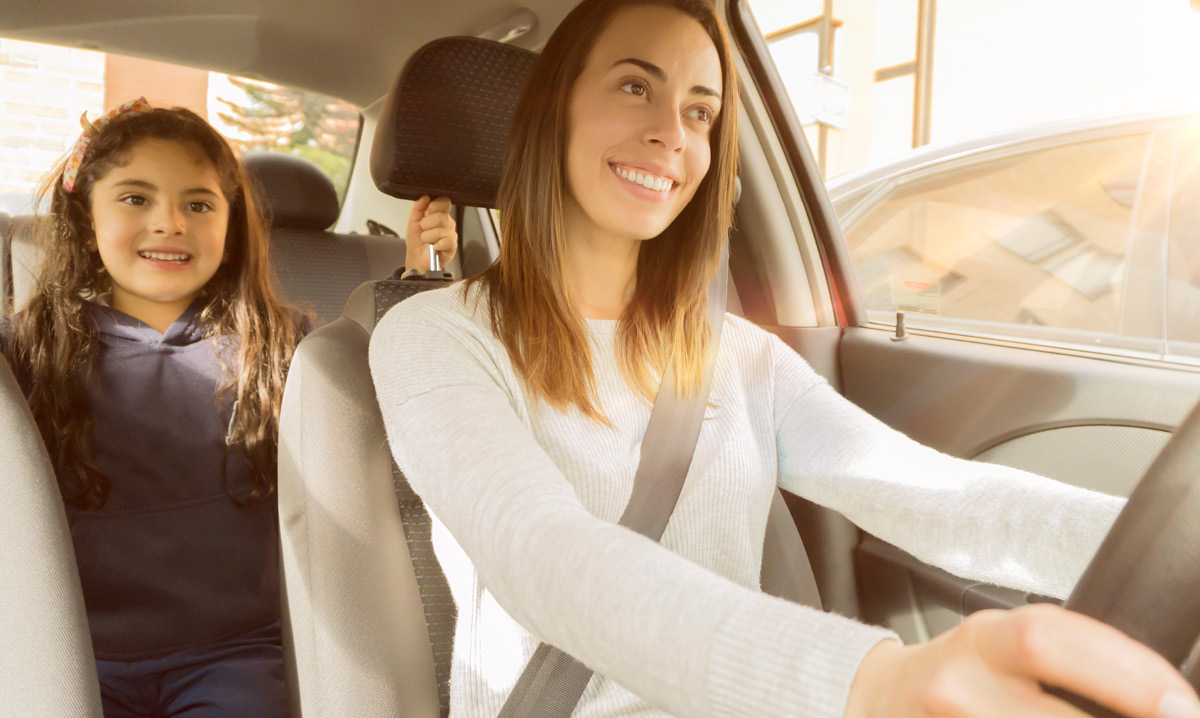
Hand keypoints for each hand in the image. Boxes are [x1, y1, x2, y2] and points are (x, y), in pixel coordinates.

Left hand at [405, 195, 456, 271]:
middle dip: (427, 223)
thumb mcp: (413, 220)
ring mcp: (451, 234)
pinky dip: (438, 244)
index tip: (427, 210)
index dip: (436, 205)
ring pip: (442, 230)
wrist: (416, 257)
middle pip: (442, 216)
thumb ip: (418, 207)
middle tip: (422, 228)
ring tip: (425, 240)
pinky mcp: (452, 247)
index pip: (445, 202)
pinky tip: (434, 246)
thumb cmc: (416, 239)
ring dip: (428, 236)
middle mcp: (447, 222)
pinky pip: (448, 241)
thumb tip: (424, 196)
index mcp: (439, 213)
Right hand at [845, 604, 1199, 717]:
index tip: (1179, 702)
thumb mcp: (1003, 645)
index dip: (1122, 671)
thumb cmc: (961, 674)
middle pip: (1048, 713)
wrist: (883, 701)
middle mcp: (960, 685)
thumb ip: (1067, 656)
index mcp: (983, 642)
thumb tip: (1160, 697)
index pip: (1048, 641)